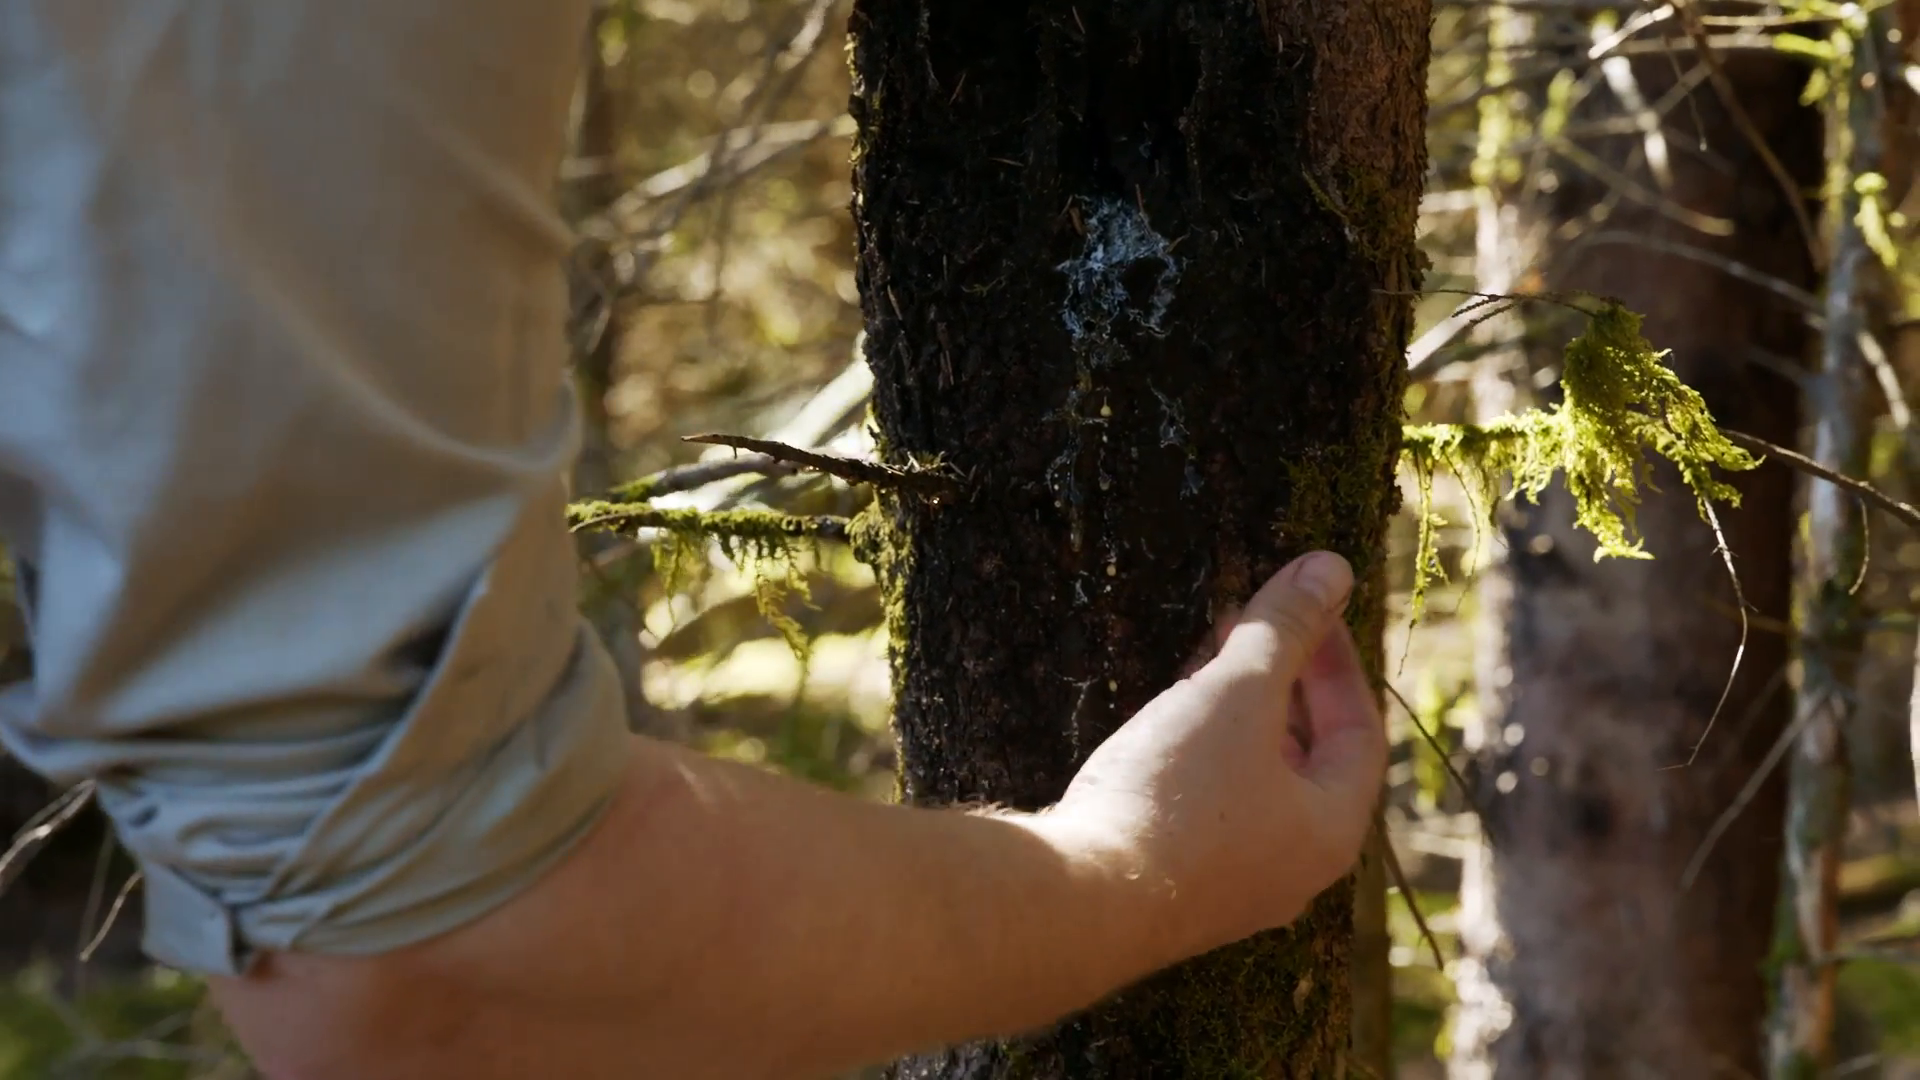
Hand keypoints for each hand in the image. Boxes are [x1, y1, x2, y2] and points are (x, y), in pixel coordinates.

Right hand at [1043, 552, 1385, 962]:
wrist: (1081, 902)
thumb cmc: (1174, 797)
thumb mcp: (1235, 693)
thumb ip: (1284, 628)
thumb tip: (1331, 566)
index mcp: (1329, 829)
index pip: (1358, 730)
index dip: (1336, 658)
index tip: (1306, 606)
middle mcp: (1292, 868)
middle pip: (1305, 757)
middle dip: (1279, 681)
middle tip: (1249, 624)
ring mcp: (1231, 886)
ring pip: (1251, 780)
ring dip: (1234, 714)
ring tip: (1202, 659)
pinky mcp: (1173, 888)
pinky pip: (1206, 806)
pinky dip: (1198, 753)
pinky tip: (1161, 719)